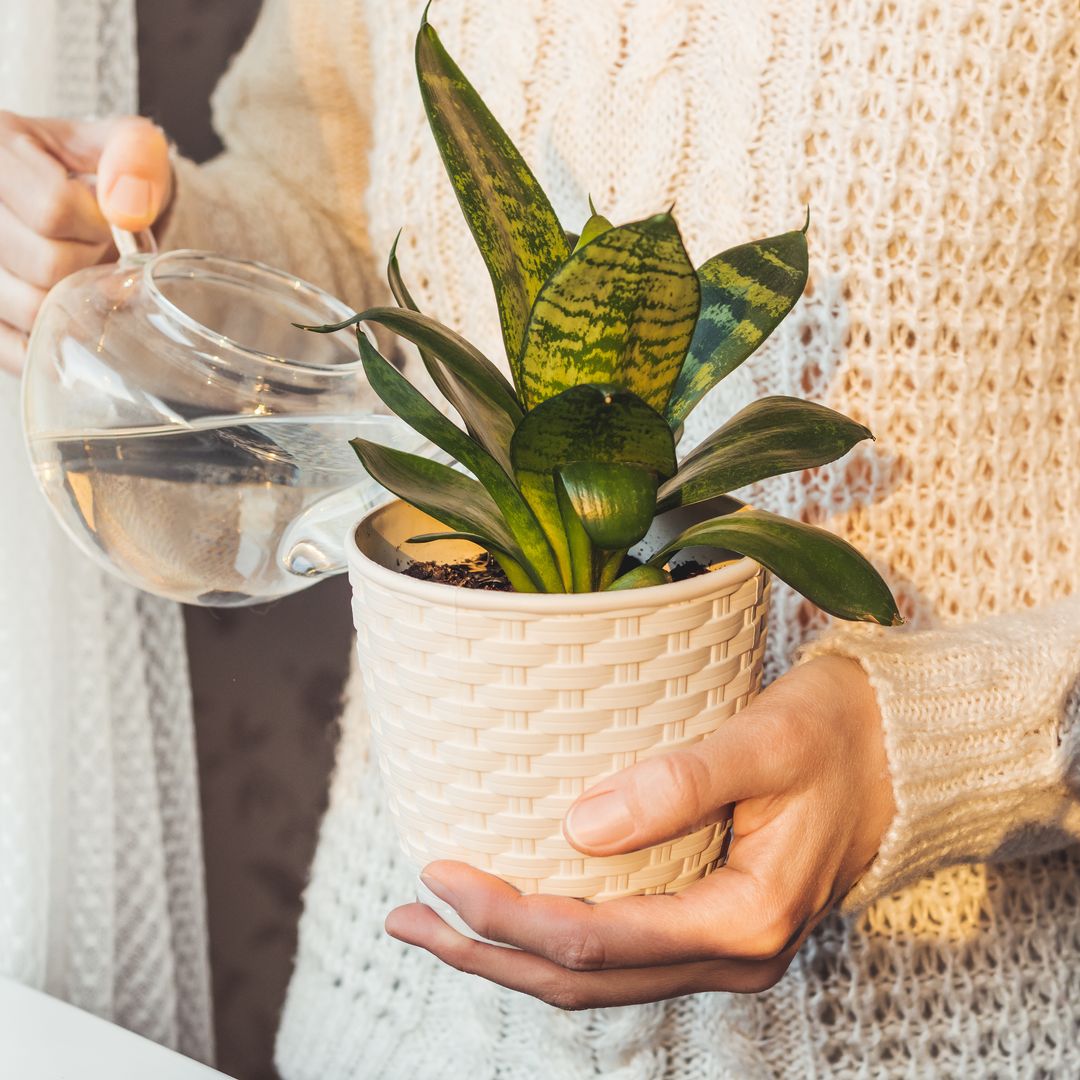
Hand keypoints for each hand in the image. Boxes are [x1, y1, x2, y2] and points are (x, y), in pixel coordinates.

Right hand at [0, 112, 172, 374]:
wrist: (76, 204)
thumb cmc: (99, 176)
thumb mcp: (127, 146)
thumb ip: (135, 157)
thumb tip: (128, 207)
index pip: (52, 208)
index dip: (96, 223)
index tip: (104, 218)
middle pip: (45, 265)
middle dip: (89, 262)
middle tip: (92, 247)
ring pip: (32, 309)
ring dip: (73, 299)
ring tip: (73, 270)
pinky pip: (14, 349)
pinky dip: (50, 340)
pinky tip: (63, 311)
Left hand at [385, 655, 894, 1008]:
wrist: (903, 753)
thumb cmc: (838, 735)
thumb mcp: (764, 742)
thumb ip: (678, 784)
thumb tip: (576, 827)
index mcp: (744, 919)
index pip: (596, 942)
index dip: (507, 915)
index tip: (438, 870)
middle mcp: (732, 954)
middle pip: (583, 981)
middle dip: (486, 954)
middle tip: (408, 914)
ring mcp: (724, 949)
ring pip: (598, 978)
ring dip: (511, 957)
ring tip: (435, 923)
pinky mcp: (714, 924)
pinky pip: (621, 954)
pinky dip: (555, 941)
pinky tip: (515, 911)